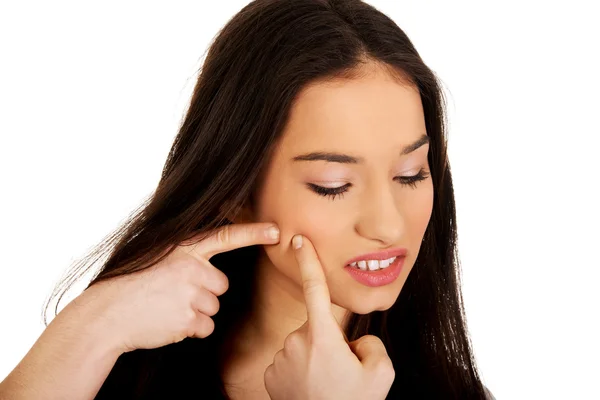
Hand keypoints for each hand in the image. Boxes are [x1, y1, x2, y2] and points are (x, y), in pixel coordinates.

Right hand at [70, 222, 280, 352]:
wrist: (107, 314)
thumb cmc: (133, 285)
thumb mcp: (160, 258)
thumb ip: (188, 258)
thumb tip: (213, 267)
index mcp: (183, 248)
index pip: (226, 236)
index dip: (253, 233)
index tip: (276, 231)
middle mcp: (190, 267)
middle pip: (221, 285)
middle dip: (205, 292)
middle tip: (175, 294)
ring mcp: (190, 293)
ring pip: (213, 307)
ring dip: (195, 312)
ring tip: (167, 308)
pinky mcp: (188, 319)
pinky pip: (205, 327)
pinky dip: (191, 329)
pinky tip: (168, 321)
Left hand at [263, 234, 394, 399]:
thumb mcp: (380, 372)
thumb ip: (370, 344)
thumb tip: (354, 341)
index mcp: (322, 337)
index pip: (315, 290)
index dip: (309, 262)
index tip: (299, 241)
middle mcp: (296, 342)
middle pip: (318, 327)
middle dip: (330, 341)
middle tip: (342, 372)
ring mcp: (280, 358)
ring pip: (304, 345)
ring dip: (316, 357)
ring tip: (326, 384)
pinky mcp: (270, 373)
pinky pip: (290, 359)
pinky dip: (300, 369)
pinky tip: (310, 388)